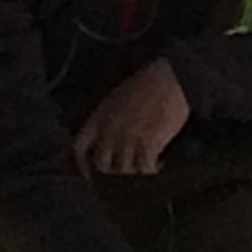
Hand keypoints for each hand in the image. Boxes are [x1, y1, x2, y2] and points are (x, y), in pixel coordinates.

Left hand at [73, 59, 189, 175]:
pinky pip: (145, 167)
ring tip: (145, 166)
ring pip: (124, 169)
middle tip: (125, 170)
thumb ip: (108, 120)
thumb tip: (107, 143)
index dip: (82, 165)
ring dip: (134, 171)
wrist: (171, 77)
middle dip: (112, 171)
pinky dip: (151, 169)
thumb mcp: (117, 98)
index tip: (89, 174)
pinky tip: (158, 164)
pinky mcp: (149, 142)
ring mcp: (129, 137)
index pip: (80, 147)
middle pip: (102, 164)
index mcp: (99, 116)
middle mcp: (110, 129)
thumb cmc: (148, 83)